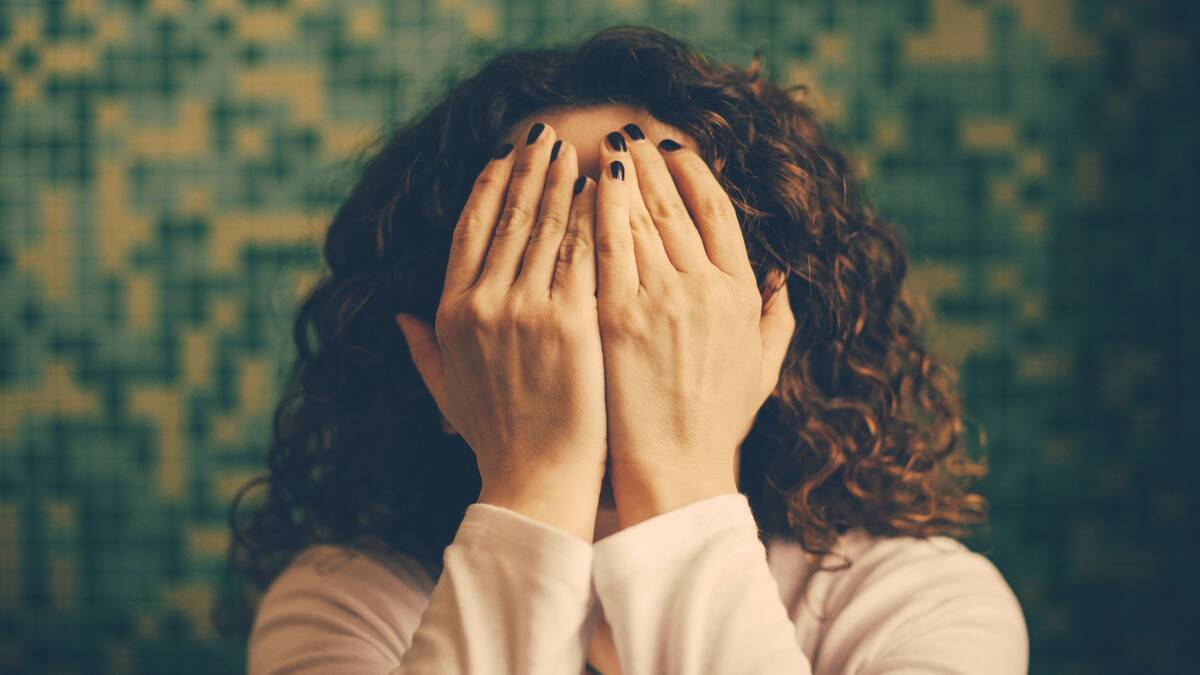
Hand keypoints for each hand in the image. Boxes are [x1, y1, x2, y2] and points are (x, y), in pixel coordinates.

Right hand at [395, 122, 605, 540]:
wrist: (534, 480)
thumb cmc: (495, 439)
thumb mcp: (445, 391)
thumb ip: (423, 349)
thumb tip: (400, 316)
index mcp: (450, 313)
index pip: (469, 230)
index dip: (488, 187)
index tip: (503, 155)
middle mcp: (482, 303)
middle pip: (509, 217)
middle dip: (529, 168)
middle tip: (547, 133)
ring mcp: (525, 309)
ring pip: (546, 226)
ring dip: (561, 181)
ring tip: (576, 150)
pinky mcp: (570, 321)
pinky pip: (582, 254)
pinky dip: (592, 218)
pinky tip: (604, 193)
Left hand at [594, 128, 796, 527]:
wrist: (677, 470)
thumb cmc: (716, 424)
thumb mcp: (762, 370)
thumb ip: (777, 320)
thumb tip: (783, 281)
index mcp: (740, 294)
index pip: (718, 213)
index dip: (694, 174)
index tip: (676, 151)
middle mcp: (705, 288)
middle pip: (675, 205)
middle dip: (652, 163)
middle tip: (632, 133)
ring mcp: (661, 300)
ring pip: (638, 217)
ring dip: (622, 176)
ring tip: (606, 148)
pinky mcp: (619, 316)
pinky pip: (603, 248)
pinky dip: (595, 212)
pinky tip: (584, 189)